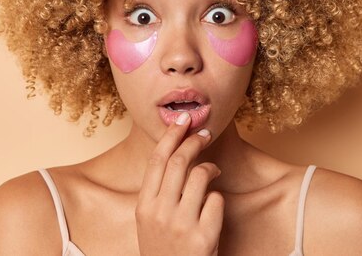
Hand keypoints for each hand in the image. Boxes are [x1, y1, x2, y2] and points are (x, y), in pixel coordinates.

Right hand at [135, 112, 223, 255]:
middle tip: (205, 134)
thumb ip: (159, 193)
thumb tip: (177, 154)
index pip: (156, 160)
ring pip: (200, 177)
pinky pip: (216, 201)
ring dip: (210, 168)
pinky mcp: (203, 238)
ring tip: (213, 170)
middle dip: (194, 141)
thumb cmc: (165, 250)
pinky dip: (218, 198)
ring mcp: (181, 226)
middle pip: (179, 162)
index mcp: (144, 206)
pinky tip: (214, 207)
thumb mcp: (151, 222)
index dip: (171, 135)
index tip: (183, 119)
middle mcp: (160, 213)